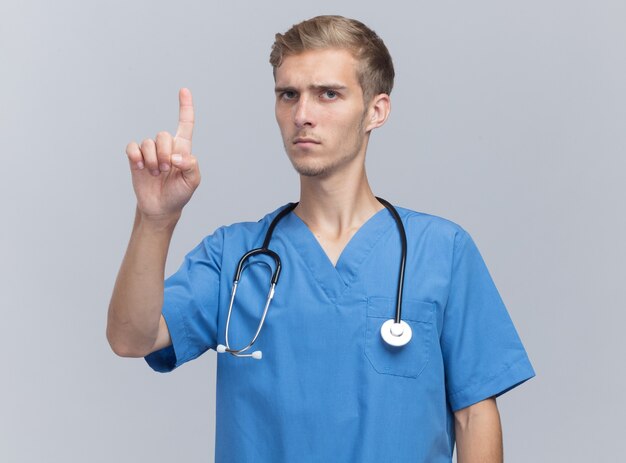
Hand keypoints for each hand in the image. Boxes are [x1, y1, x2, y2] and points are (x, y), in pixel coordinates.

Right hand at [125, 88, 199, 220]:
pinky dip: (135, 156)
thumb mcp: (193, 181)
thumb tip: (176, 156)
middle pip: (163, 135)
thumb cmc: (179, 193)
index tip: (184, 90)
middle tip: (167, 170)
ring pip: (147, 142)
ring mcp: (150, 152)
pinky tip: (139, 167)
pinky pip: (132, 147)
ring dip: (152, 160)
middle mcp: (166, 146)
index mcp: (182, 148)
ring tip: (156, 174)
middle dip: (164, 153)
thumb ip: (191, 166)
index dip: (185, 107)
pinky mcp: (135, 158)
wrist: (161, 208)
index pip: (185, 124)